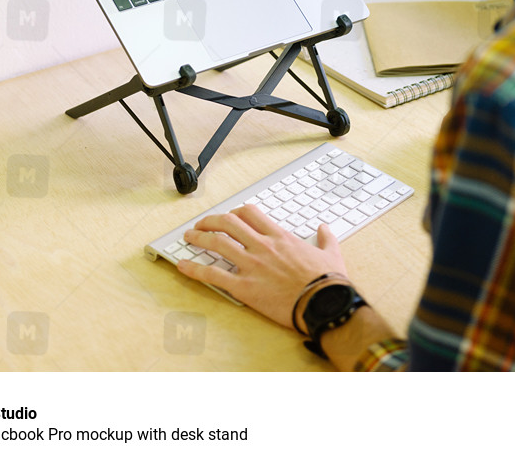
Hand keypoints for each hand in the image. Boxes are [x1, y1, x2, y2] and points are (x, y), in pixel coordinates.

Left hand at [177, 203, 346, 327]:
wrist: (324, 303)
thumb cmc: (327, 281)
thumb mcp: (331, 253)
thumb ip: (326, 238)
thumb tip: (325, 228)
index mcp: (280, 237)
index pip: (250, 214)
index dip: (235, 212)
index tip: (229, 216)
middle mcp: (262, 246)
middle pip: (228, 222)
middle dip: (210, 220)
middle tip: (201, 224)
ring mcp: (251, 265)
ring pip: (217, 243)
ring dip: (198, 238)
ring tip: (188, 238)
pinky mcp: (245, 287)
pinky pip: (214, 276)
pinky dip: (194, 270)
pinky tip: (183, 266)